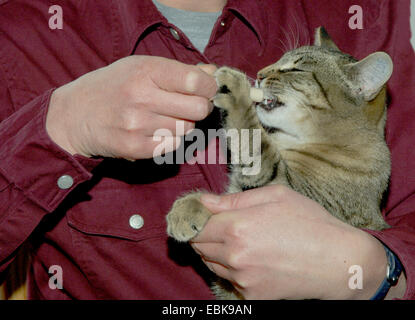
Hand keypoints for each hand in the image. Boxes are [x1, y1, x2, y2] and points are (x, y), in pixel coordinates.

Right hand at [46, 56, 216, 158]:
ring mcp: (138, 125)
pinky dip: (170, 139)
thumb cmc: (113, 87)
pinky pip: (172, 145)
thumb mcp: (140, 67)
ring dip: (183, 124)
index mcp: (145, 71)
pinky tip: (156, 131)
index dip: (209, 87)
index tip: (204, 89)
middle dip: (200, 107)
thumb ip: (178, 70)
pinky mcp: (135, 148)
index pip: (196, 82)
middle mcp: (142, 97)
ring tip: (166, 117)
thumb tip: (212, 73)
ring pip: (187, 129)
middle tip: (189, 105)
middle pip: (198, 109)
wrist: (75, 115)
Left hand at [191, 185, 389, 299]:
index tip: (200, 214)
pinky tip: (253, 259)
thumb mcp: (275, 196)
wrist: (339, 261)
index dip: (195, 218)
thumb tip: (204, 201)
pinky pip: (229, 280)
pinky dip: (233, 269)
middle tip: (224, 225)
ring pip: (211, 263)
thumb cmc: (310, 222)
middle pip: (198, 245)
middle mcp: (234, 255)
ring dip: (217, 251)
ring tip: (242, 241)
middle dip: (205, 233)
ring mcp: (242, 279)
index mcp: (237, 227)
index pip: (194, 225)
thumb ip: (234, 199)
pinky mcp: (252, 296)